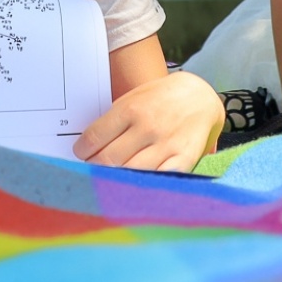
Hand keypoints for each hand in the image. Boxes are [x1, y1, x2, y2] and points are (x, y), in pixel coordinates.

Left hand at [73, 70, 223, 171]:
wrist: (199, 96)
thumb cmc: (161, 98)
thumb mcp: (134, 98)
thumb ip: (114, 120)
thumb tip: (90, 144)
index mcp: (131, 109)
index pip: (94, 137)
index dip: (82, 150)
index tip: (81, 154)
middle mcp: (148, 127)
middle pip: (108, 158)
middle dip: (94, 167)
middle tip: (92, 168)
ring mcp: (166, 145)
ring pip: (130, 172)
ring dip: (115, 178)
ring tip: (110, 177)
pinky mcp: (184, 159)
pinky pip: (158, 179)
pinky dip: (144, 184)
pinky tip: (136, 183)